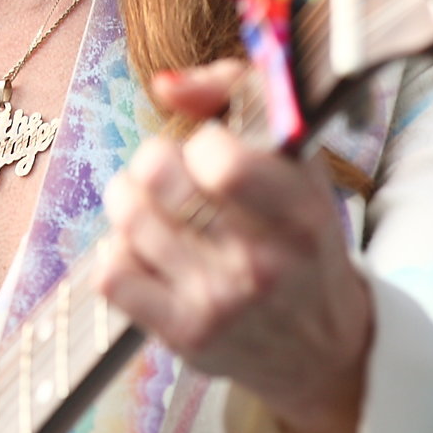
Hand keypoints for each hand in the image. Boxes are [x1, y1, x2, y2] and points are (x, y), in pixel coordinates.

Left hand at [97, 62, 373, 432]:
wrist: (321, 347)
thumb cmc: (300, 240)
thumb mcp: (299, 166)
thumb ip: (238, 98)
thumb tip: (165, 85)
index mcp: (300, 213)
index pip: (220, 161)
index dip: (200, 142)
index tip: (209, 151)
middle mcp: (261, 262)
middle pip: (158, 178)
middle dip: (152, 161)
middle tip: (166, 172)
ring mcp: (219, 302)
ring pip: (128, 219)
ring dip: (127, 199)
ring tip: (148, 205)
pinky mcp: (183, 334)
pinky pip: (111, 274)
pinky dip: (115, 251)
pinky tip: (140, 249)